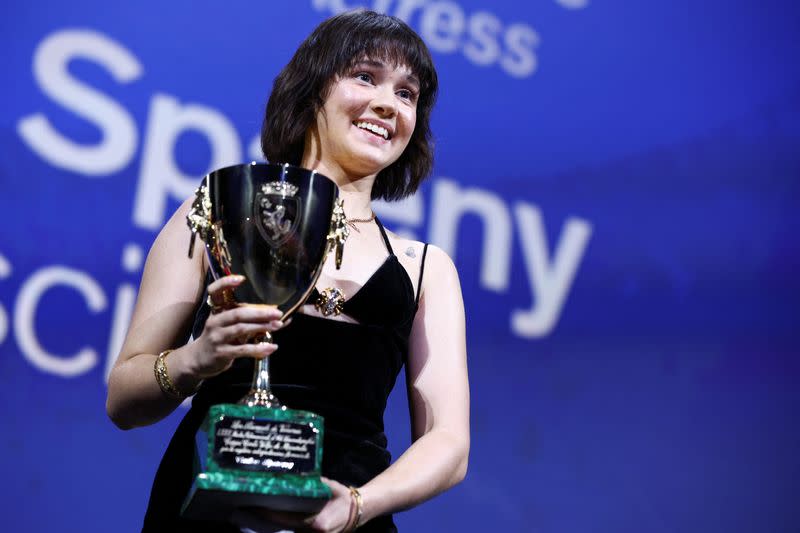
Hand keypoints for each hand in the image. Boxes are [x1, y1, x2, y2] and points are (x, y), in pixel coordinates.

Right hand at [185, 275, 283, 378]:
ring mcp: (217, 338)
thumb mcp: (229, 326)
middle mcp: (215, 322)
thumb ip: (249, 320)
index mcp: (217, 311)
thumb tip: (279, 316)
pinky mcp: (221, 353)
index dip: (225, 283)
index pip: (215, 292)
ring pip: (240, 329)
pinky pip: (242, 350)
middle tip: (277, 313)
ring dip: (261, 327)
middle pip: (237, 313)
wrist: (199, 360)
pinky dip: (258, 349)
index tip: (241, 278)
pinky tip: (271, 347)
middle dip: (259, 312)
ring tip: (277, 325)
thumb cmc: (220, 338)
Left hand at [232, 478, 355, 532]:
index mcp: (316, 523)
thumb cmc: (343, 498)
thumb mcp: (331, 487)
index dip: (266, 513)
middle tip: (238, 512)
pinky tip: (259, 519)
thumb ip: (316, 483)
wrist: (356, 513)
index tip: (250, 506)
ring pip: (280, 531)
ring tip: (243, 515)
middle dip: (257, 521)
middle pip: (278, 528)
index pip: (284, 519)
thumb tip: (297, 474)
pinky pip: (286, 530)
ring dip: (262, 524)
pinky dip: (272, 525)